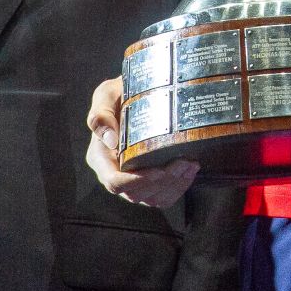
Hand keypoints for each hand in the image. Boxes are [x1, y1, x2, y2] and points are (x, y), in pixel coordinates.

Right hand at [84, 75, 199, 208]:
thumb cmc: (119, 94)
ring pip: (151, 197)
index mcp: (100, 158)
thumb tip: (110, 140)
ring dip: (173, 186)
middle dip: (162, 182)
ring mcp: (132, 179)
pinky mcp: (148, 180)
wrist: (137, 93)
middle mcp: (114, 173)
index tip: (158, 171)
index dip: (136, 182)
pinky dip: (178, 187)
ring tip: (190, 164)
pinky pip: (162, 195)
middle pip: (136, 193)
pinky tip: (190, 170)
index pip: (114, 182)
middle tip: (184, 162)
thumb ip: (101, 115)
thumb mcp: (105, 95)